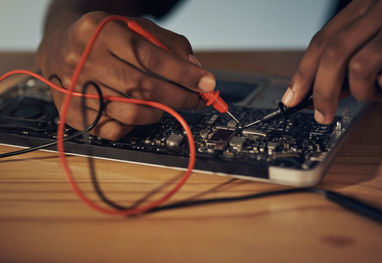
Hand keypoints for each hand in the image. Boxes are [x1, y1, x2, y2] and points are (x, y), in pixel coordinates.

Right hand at [36, 11, 214, 139]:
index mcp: (100, 31)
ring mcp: (76, 89)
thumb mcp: (133, 28)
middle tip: (196, 99)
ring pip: (131, 110)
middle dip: (178, 96)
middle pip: (143, 86)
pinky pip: (114, 129)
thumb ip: (167, 44)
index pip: (151, 56)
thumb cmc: (104, 39)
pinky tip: (138, 112)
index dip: (183, 74)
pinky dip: (134, 125)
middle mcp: (84, 59)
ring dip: (159, 111)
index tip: (207, 83)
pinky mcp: (74, 113)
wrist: (59, 49)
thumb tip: (195, 69)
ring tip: (166, 104)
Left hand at [281, 0, 381, 123]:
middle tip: (321, 115)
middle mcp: (381, 10)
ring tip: (375, 91)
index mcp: (364, 5)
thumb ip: (351, 53)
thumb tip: (324, 91)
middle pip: (334, 53)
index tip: (291, 99)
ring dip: (361, 91)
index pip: (322, 40)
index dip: (303, 73)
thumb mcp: (376, 29)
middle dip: (322, 90)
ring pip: (360, 67)